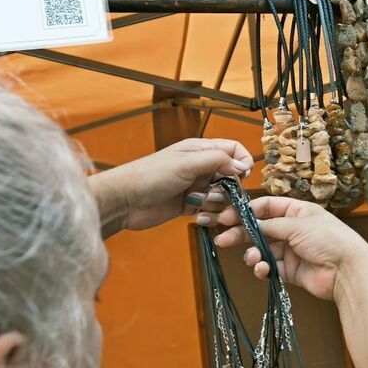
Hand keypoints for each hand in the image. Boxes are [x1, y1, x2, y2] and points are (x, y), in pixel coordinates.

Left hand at [93, 138, 252, 233]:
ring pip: (223, 196)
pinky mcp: (190, 205)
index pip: (233, 150)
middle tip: (213, 193)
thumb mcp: (186, 163)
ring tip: (198, 205)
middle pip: (231, 176)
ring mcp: (195, 187)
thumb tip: (242, 166)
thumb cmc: (149, 176)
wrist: (124, 201)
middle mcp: (200, 167)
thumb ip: (217, 160)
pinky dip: (209, 215)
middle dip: (229, 188)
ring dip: (217, 204)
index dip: (242, 161)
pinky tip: (197, 217)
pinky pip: (211, 211)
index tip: (242, 176)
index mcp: (200, 150)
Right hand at [207, 196, 367, 301]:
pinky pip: (271, 268)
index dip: (247, 212)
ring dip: (254, 254)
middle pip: (261, 229)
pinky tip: (262, 270)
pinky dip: (263, 269)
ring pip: (264, 250)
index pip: (267, 207)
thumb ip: (270, 225)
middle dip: (242, 234)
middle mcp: (294, 229)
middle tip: (224, 240)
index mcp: (298, 211)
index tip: (227, 218)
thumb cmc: (329, 240)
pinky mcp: (292, 271)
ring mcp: (293, 251)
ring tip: (252, 259)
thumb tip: (250, 223)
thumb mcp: (297, 225)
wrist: (347, 271)